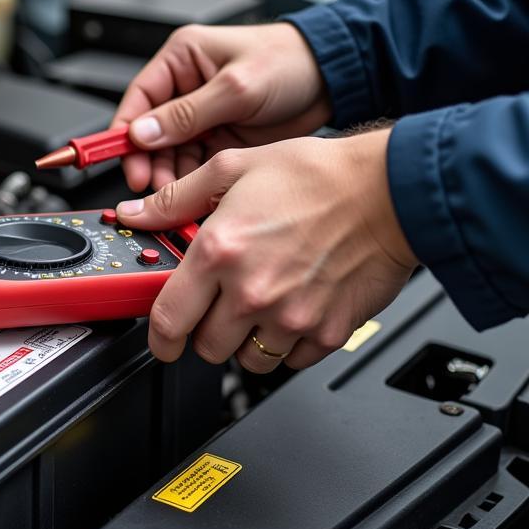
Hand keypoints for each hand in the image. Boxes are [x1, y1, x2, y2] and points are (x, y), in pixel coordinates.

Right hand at [114, 22, 332, 191]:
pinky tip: (194, 193)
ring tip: (174, 193)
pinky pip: (194, 164)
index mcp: (182, 59)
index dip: (126, 131)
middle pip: (150, 132)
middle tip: (150, 185)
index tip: (123, 157)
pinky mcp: (220, 138)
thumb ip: (187, 113)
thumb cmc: (290, 62)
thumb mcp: (236, 87)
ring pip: (171, 153)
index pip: (139, 98)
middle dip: (149, 160)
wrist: (334, 79)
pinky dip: (191, 181)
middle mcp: (187, 88)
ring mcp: (203, 116)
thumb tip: (142, 133)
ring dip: (170, 175)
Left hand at [116, 130, 417, 371]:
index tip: (162, 339)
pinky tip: (291, 308)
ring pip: (247, 361)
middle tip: (218, 305)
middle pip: (205, 348)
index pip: (168, 320)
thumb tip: (138, 214)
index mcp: (220, 251)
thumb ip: (177, 198)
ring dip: (244, 341)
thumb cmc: (318, 176)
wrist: (391, 190)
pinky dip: (286, 343)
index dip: (158, 338)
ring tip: (258, 305)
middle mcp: (252, 291)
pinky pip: (291, 361)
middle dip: (204, 331)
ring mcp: (291, 317)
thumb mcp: (234, 168)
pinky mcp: (327, 332)